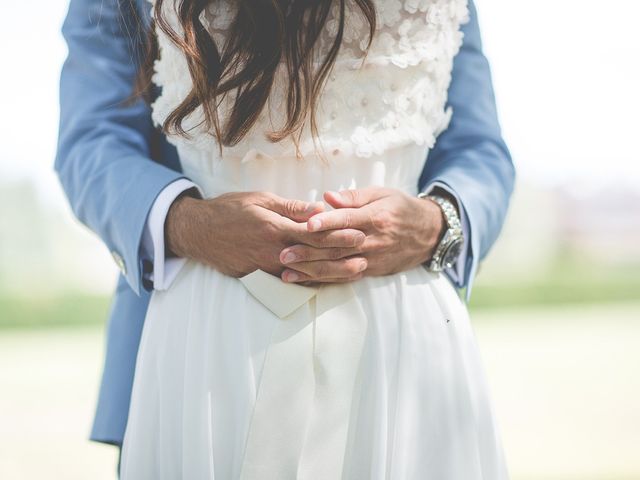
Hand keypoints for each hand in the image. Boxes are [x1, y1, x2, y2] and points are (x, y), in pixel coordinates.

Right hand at [164, 190, 366, 278]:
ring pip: (306, 273)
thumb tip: (318, 209)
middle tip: (366, 254)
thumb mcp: (259, 199)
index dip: (339, 233)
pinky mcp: (260, 277)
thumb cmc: (229, 210)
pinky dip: (311, 282)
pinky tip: (326, 282)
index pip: (315, 233)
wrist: (198, 233)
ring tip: (354, 272)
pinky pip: (290, 282)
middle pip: (315, 255)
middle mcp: (274, 251)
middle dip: (342, 255)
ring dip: (332, 272)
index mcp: (275, 228)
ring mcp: (267, 267)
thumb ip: (290, 206)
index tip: (359, 232)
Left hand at [278, 187, 445, 282]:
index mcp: (376, 218)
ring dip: (311, 270)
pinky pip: (345, 278)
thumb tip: (327, 196)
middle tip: (284, 252)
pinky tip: (305, 281)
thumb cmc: (401, 208)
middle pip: (338, 248)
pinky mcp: (370, 271)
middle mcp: (373, 241)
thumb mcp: (382, 194)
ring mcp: (372, 259)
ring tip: (287, 272)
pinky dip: (324, 280)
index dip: (326, 222)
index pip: (347, 220)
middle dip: (309, 251)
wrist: (428, 234)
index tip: (306, 224)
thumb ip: (354, 196)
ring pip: (338, 267)